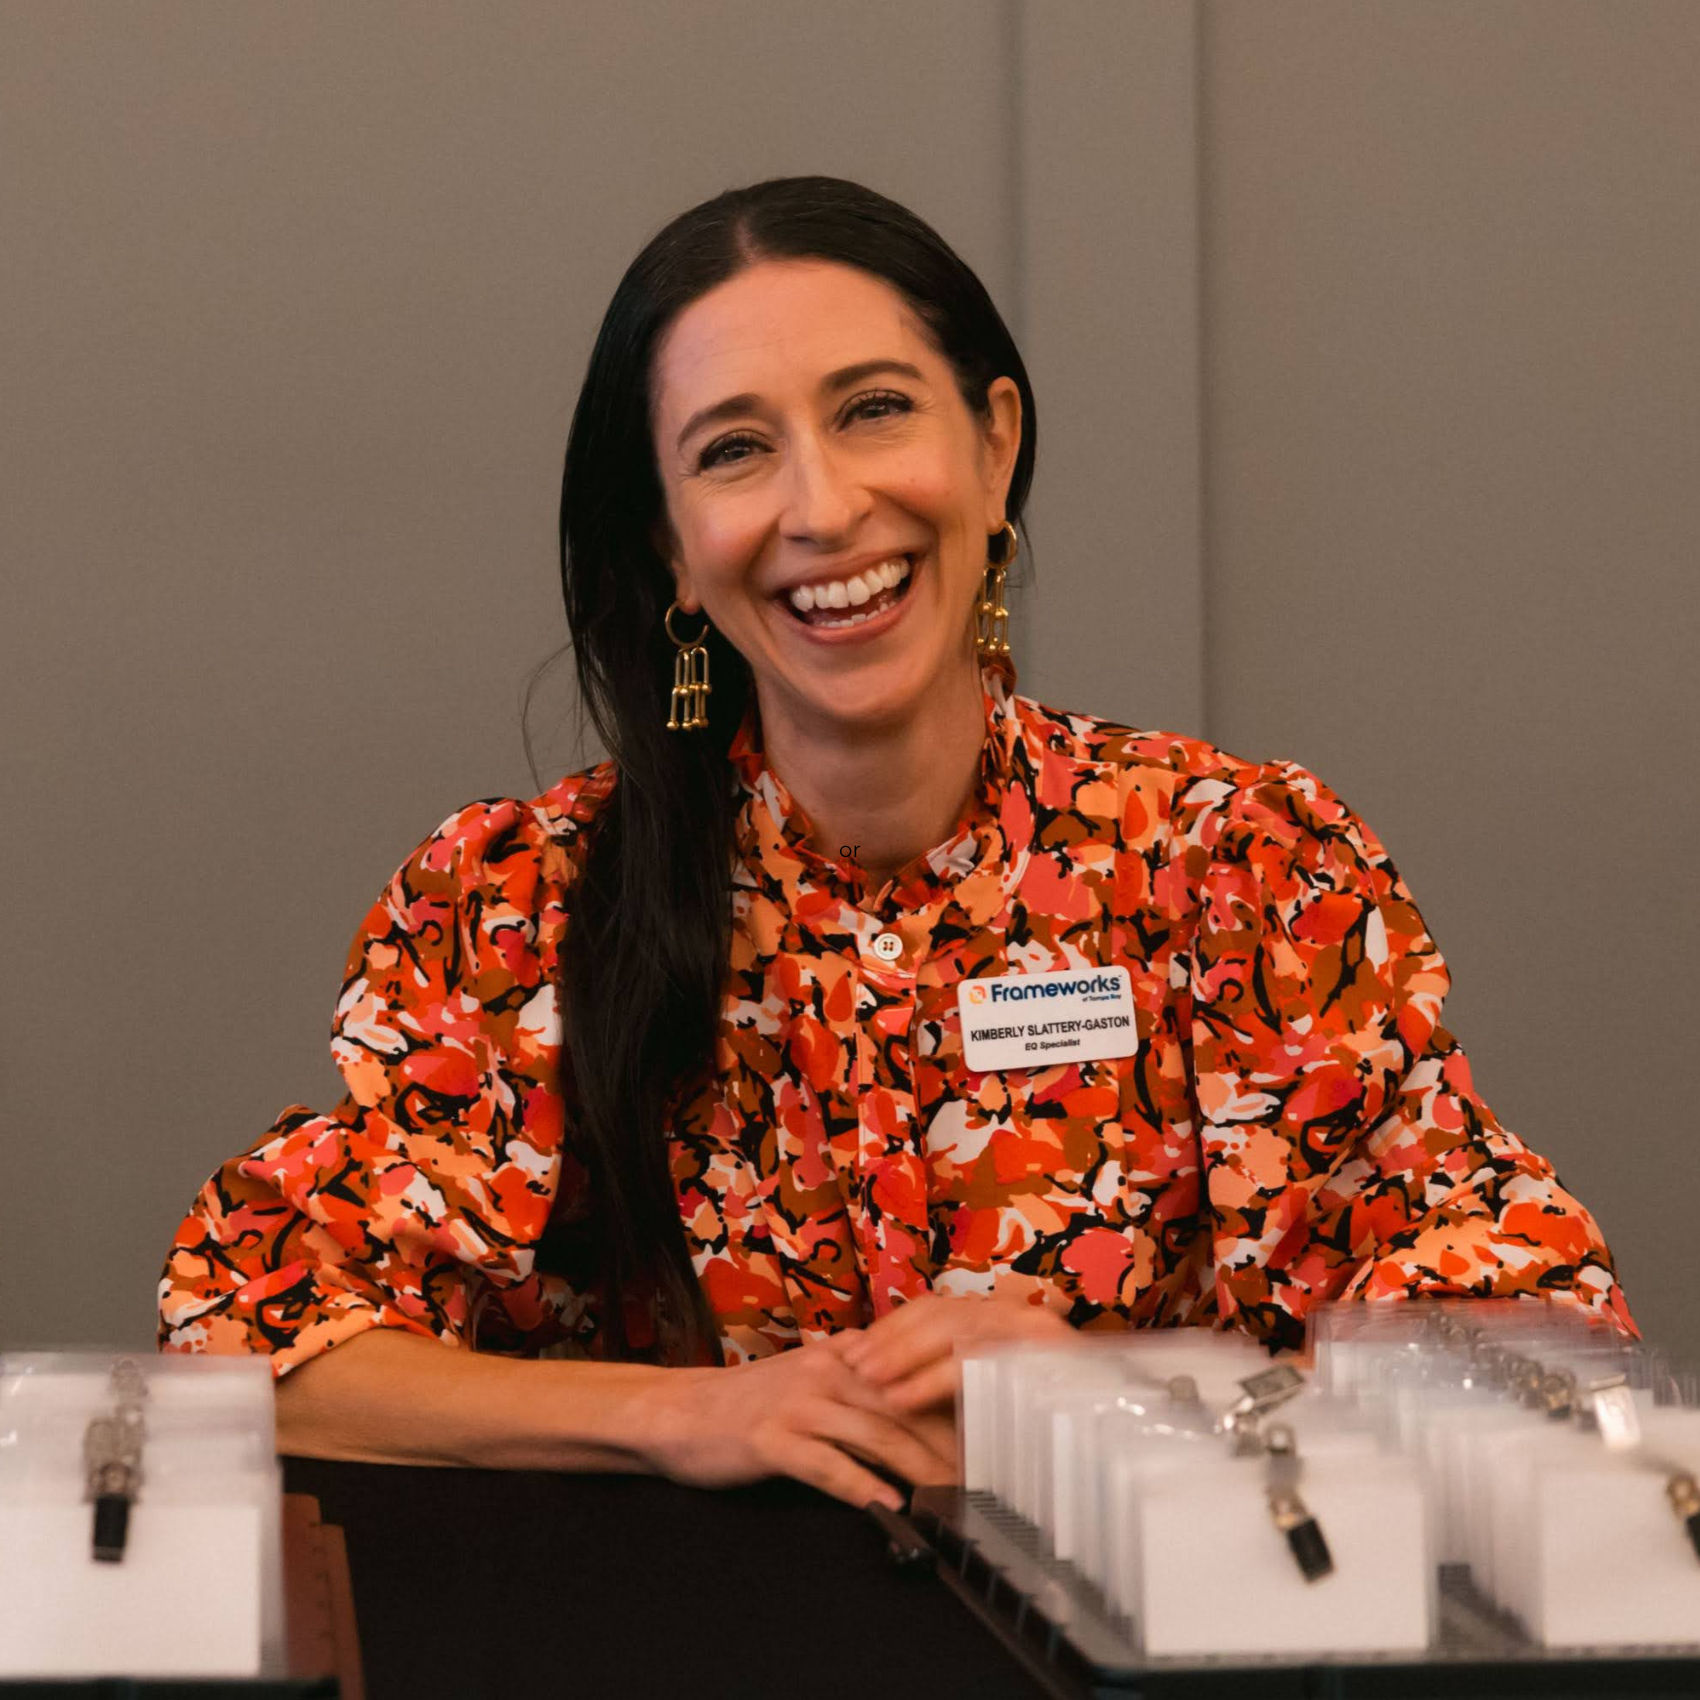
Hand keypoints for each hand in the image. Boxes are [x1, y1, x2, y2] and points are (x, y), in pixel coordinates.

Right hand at [643, 1341, 958, 1510]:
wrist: (679, 1412)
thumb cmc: (749, 1404)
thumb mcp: (810, 1379)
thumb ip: (860, 1386)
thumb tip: (919, 1407)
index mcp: (841, 1355)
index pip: (910, 1376)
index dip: (952, 1407)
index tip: (989, 1436)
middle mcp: (825, 1371)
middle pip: (903, 1406)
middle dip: (948, 1443)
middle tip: (984, 1475)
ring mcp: (797, 1403)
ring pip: (875, 1433)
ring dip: (917, 1467)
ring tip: (949, 1495)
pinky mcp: (771, 1439)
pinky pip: (827, 1464)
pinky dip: (862, 1485)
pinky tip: (888, 1503)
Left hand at [830, 1291, 1073, 1415]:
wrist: (1104, 1457)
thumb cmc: (1032, 1434)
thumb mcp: (978, 1399)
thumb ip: (938, 1377)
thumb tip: (876, 1369)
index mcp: (1005, 1320)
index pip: (937, 1308)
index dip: (893, 1328)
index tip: (856, 1351)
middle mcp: (1023, 1317)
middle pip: (942, 1312)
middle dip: (891, 1339)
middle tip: (853, 1367)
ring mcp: (1038, 1332)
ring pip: (956, 1328)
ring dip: (904, 1355)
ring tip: (871, 1382)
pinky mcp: (1046, 1358)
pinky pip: (974, 1360)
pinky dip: (931, 1379)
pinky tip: (903, 1399)